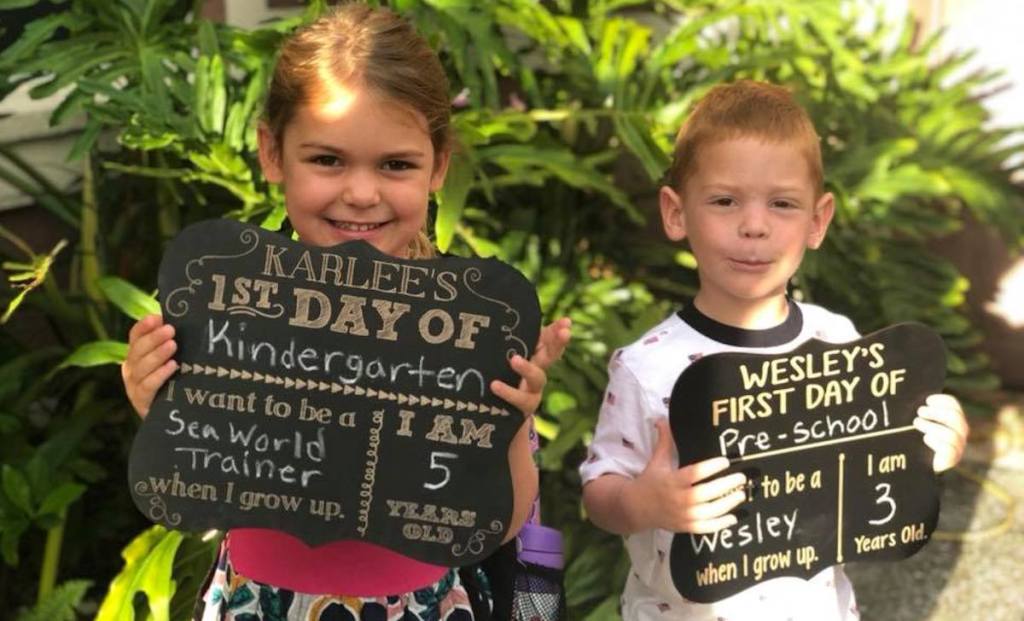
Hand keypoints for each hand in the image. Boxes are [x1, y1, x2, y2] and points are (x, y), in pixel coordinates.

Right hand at [121, 314, 177, 417]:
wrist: (168, 416)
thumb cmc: (172, 382)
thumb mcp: (171, 360)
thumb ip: (171, 343)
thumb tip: (186, 320)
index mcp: (136, 355)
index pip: (135, 336)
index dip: (144, 326)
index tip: (157, 318)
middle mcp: (131, 369)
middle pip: (137, 350)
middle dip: (153, 338)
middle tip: (170, 330)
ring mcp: (133, 386)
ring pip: (141, 368)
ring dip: (157, 355)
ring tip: (172, 345)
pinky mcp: (141, 401)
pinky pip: (148, 386)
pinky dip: (159, 375)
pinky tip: (172, 366)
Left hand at [490, 317, 571, 416]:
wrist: (496, 415)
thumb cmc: (501, 379)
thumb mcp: (506, 357)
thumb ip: (511, 341)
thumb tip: (505, 312)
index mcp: (535, 357)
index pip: (550, 340)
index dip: (558, 331)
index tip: (566, 321)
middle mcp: (538, 372)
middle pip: (552, 355)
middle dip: (559, 343)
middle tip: (565, 333)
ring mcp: (533, 391)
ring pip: (537, 378)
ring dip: (527, 368)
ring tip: (514, 360)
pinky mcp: (522, 408)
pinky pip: (519, 400)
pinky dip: (508, 392)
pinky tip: (495, 385)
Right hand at [628, 419, 746, 533]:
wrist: (635, 508)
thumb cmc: (650, 481)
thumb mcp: (656, 460)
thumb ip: (664, 441)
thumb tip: (662, 418)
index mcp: (671, 480)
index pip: (694, 473)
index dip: (711, 467)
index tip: (725, 460)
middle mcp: (677, 499)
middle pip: (705, 493)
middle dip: (725, 485)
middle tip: (741, 477)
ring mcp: (682, 515)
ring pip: (709, 511)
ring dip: (727, 503)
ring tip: (741, 494)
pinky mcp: (685, 527)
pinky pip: (706, 527)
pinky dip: (721, 523)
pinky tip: (733, 516)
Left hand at [914, 393, 968, 471]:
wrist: (915, 465)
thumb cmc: (915, 439)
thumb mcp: (918, 422)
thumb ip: (920, 411)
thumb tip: (910, 395)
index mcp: (953, 420)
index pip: (954, 405)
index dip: (942, 400)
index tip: (927, 400)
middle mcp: (959, 433)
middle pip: (956, 418)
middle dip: (936, 412)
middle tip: (920, 411)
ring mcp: (957, 447)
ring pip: (952, 434)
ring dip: (932, 426)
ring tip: (916, 423)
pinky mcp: (951, 460)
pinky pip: (949, 449)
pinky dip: (936, 441)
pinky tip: (926, 438)